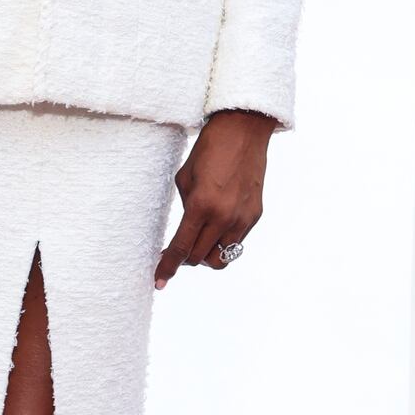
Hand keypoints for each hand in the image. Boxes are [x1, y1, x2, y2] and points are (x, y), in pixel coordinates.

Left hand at [155, 109, 275, 288]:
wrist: (243, 132)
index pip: (181, 249)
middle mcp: (224, 217)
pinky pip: (236, 242)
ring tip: (198, 241)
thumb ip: (186, 209)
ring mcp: (242, 218)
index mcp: (201, 206)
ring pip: (222, 258)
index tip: (159, 281)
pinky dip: (222, 242)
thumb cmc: (208, 150)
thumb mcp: (185, 179)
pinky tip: (216, 226)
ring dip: (206, 256)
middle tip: (176, 251)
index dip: (167, 268)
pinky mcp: (254, 215)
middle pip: (200, 258)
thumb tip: (185, 232)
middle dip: (185, 259)